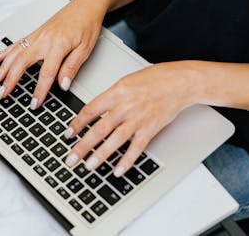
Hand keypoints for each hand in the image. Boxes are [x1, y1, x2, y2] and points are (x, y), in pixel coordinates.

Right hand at [0, 0, 107, 107]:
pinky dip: (4, 52)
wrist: (85, 6)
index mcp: (58, 45)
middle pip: (22, 63)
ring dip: (2, 68)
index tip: (34, 103)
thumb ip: (71, 68)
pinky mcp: (34, 33)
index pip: (46, 73)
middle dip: (10, 80)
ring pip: (14, 53)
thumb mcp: (85, 49)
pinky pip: (16, 44)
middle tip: (2, 94)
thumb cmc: (86, 25)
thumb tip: (63, 85)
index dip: (39, 91)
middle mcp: (43, 40)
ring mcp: (36, 36)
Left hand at [63, 61, 199, 176]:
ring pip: (114, 140)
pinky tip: (118, 170)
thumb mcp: (127, 81)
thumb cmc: (155, 78)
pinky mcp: (150, 129)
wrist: (180, 82)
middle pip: (98, 129)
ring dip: (100, 155)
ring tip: (88, 166)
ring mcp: (138, 119)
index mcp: (116, 91)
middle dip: (82, 146)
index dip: (77, 123)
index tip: (68, 133)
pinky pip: (136, 148)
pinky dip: (126, 160)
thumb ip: (111, 96)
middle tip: (70, 158)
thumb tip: (94, 111)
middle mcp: (125, 106)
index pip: (90, 110)